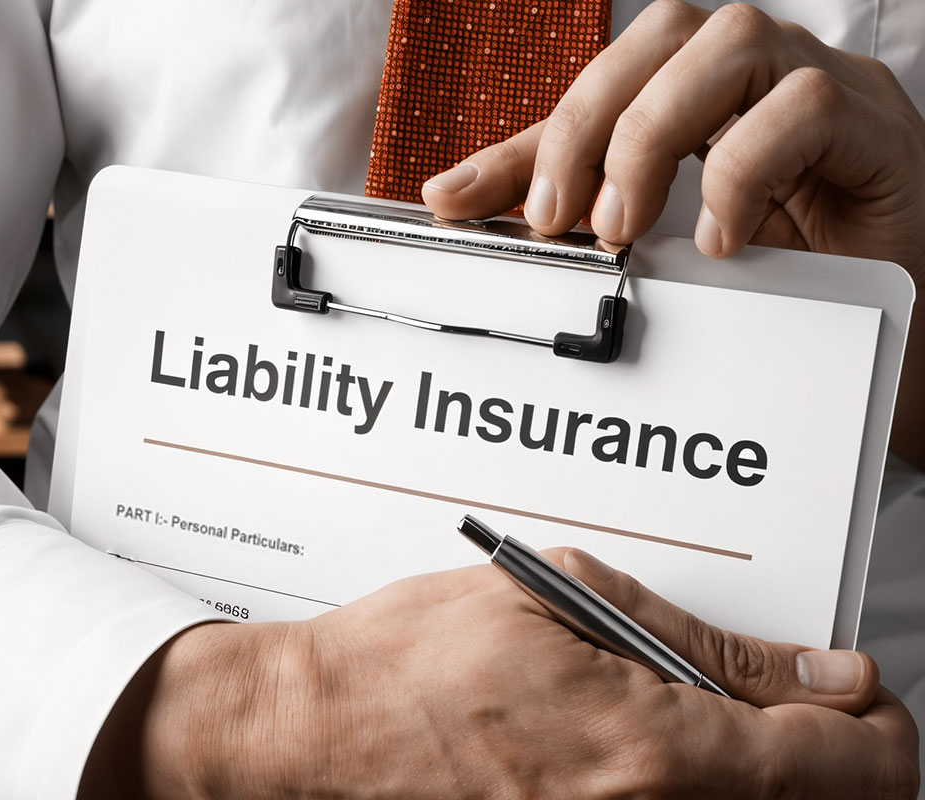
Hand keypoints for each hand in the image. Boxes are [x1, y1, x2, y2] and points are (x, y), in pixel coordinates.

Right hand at [82, 555, 918, 797]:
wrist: (319, 730)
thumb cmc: (410, 661)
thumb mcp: (566, 599)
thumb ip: (704, 643)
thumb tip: (814, 671)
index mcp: (654, 749)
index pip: (849, 765)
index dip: (873, 719)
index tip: (853, 688)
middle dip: (826, 748)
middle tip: (790, 697)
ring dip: (755, 765)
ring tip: (697, 710)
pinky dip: (692, 782)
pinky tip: (644, 743)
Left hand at [420, 0, 924, 466]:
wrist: (879, 323)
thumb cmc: (767, 266)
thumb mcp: (650, 235)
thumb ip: (560, 207)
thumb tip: (447, 197)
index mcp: (698, 86)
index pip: (602, 78)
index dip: (528, 135)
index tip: (463, 202)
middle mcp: (756, 70)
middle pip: (661, 33)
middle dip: (588, 125)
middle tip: (556, 220)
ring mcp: (820, 86)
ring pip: (733, 42)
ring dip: (654, 135)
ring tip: (624, 228)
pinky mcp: (875, 125)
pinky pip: (807, 105)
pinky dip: (742, 170)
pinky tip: (717, 239)